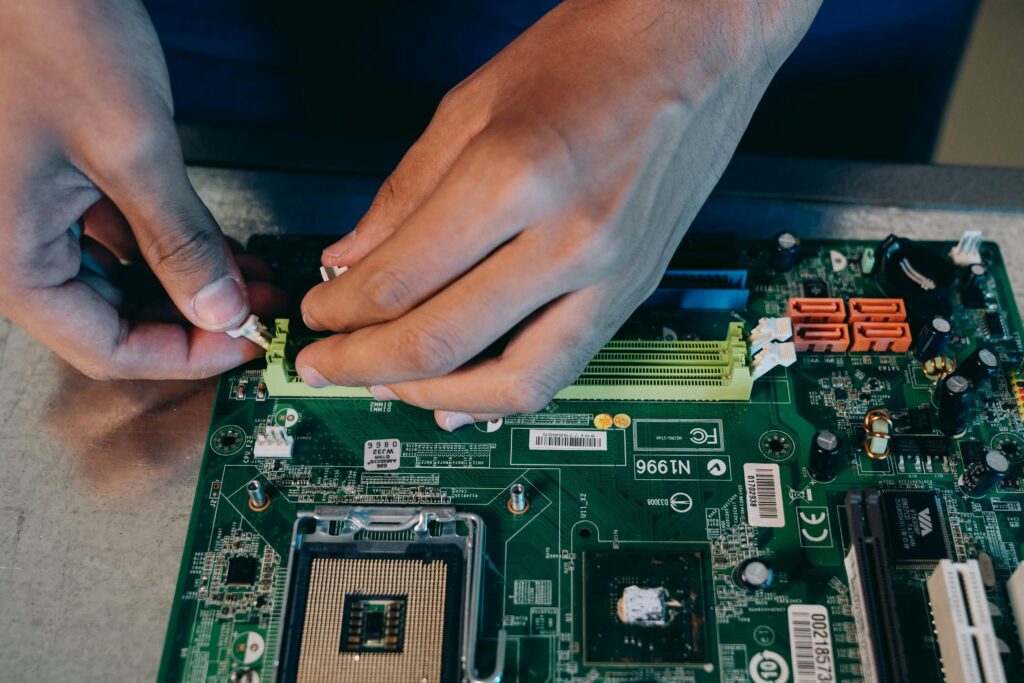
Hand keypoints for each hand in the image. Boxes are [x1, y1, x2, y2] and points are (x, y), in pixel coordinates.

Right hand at [0, 0, 280, 379]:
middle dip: (193, 319)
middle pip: (110, 322)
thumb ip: (178, 240)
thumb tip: (218, 307)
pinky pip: (113, 240)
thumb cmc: (45, 32)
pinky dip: (167, 247)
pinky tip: (217, 245)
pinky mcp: (53, 188)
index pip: (104, 347)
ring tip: (250, 277)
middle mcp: (12, 247)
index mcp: (10, 257)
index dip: (183, 356)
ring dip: (187, 284)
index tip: (243, 343)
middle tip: (257, 309)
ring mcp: (31, 217)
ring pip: (118, 284)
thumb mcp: (130, 149)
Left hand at [299, 0, 819, 428]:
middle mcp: (571, 238)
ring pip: (511, 383)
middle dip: (363, 365)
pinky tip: (462, 396)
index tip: (315, 315)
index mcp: (517, 176)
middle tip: (323, 367)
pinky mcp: (635, 291)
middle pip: (444, 341)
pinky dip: (502, 394)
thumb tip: (350, 260)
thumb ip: (404, 194)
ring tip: (387, 385)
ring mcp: (613, 274)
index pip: (401, 279)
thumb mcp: (472, 105)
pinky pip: (562, 370)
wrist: (693, 44)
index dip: (340, 310)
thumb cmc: (588, 54)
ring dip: (433, 396)